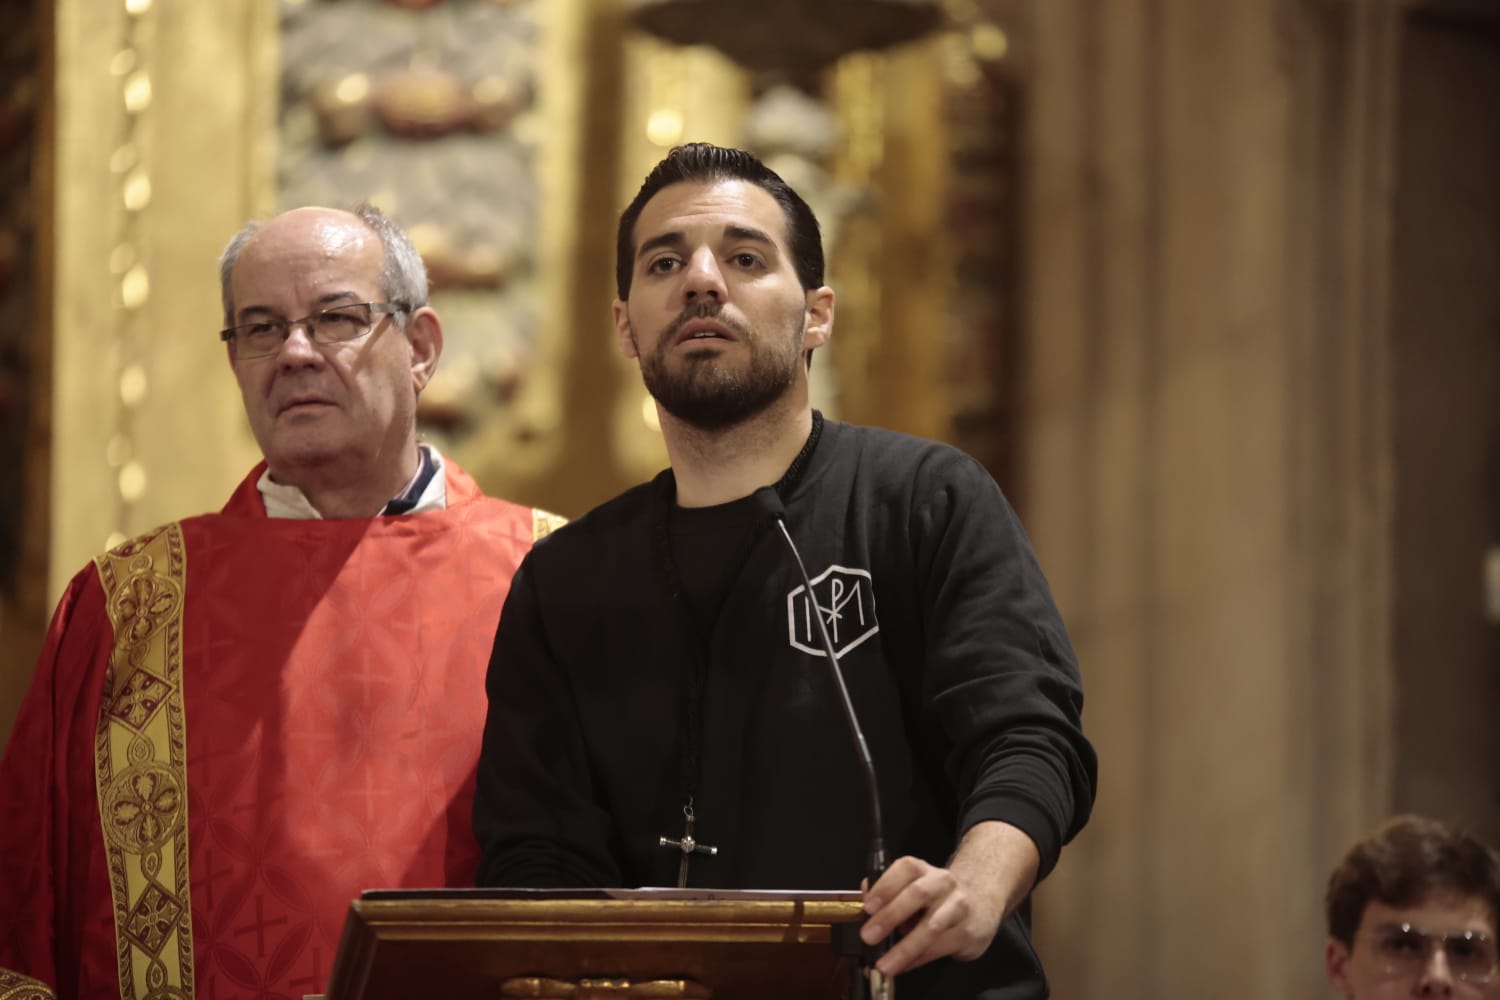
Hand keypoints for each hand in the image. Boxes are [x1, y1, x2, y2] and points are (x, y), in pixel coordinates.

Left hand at [858, 821, 1039, 976]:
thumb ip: (887, 891)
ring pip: (932, 926)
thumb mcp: (912, 887)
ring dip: (906, 947)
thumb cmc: (937, 897)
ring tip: (886, 963)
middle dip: (891, 915)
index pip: (905, 868)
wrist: (980, 902)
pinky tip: (904, 966)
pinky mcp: (968, 931)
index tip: (868, 906)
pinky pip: (940, 948)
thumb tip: (864, 896)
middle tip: (869, 935)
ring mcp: (958, 906)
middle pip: (918, 894)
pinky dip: (918, 959)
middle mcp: (943, 883)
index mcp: (923, 870)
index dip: (886, 886)